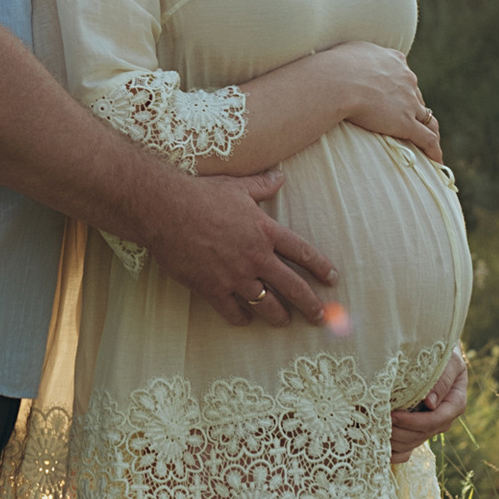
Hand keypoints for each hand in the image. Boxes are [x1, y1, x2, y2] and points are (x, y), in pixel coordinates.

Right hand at [138, 167, 339, 330]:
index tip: (332, 279)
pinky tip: (245, 320)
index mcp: (265, 231)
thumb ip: (262, 185)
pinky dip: (241, 318)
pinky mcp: (212, 288)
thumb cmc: (201, 194)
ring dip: (279, 316)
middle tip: (320, 316)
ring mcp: (235, 275)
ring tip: (285, 322)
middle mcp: (255, 256)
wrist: (165, 209)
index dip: (321, 267)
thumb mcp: (237, 186)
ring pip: (266, 304)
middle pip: (292, 286)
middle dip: (310, 304)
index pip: (303, 253)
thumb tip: (280, 176)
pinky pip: (233, 312)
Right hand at [336, 46, 443, 165]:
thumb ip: (359, 56)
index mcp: (395, 60)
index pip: (404, 77)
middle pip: (416, 97)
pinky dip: (433, 149)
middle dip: (413, 108)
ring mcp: (409, 102)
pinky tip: (436, 160)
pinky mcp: (406, 123)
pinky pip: (426, 138)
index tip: (397, 96)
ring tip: (430, 143)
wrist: (337, 81)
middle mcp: (407, 79)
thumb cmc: (335, 66)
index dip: (402, 88)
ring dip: (429, 130)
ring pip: (427, 119)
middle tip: (408, 121)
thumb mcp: (351, 51)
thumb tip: (350, 61)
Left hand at [388, 348, 468, 462]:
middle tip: (379, 421)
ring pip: (413, 444)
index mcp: (455, 403)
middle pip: (422, 435)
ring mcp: (430, 428)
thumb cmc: (442, 354)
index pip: (435, 420)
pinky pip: (407, 452)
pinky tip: (381, 449)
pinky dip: (394, 454)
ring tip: (374, 429)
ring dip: (393, 440)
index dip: (413, 421)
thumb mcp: (448, 361)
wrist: (435, 356)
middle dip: (399, 431)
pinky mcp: (418, 432)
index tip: (393, 415)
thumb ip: (442, 379)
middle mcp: (444, 419)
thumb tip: (430, 403)